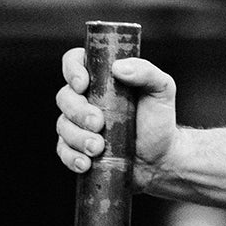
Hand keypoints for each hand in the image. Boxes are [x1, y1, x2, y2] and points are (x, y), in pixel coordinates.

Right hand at [53, 48, 180, 188]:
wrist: (161, 157)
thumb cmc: (159, 119)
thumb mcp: (162, 90)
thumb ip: (146, 72)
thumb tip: (118, 67)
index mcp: (102, 79)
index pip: (74, 62)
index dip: (72, 70)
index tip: (84, 85)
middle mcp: (86, 99)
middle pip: (64, 97)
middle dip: (78, 112)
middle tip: (99, 123)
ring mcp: (79, 124)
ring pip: (63, 125)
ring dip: (78, 138)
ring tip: (98, 148)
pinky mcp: (78, 148)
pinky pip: (63, 151)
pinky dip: (72, 158)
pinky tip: (86, 163)